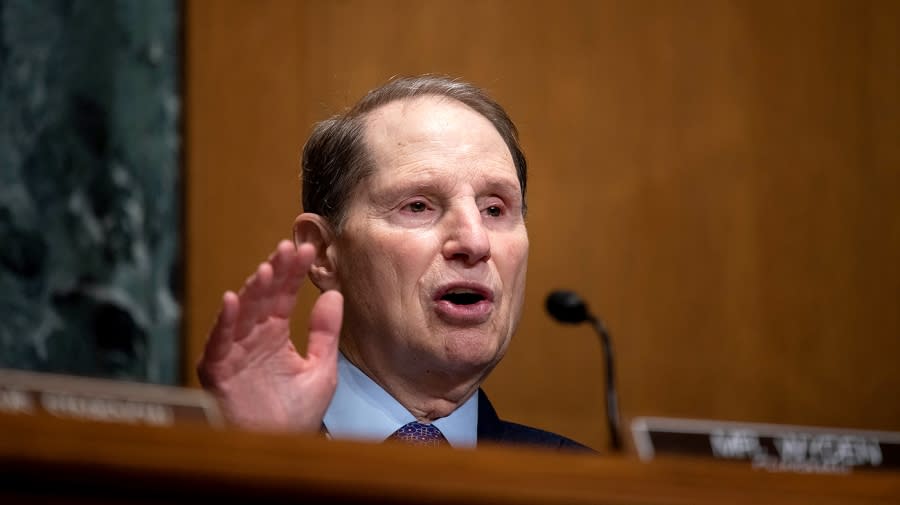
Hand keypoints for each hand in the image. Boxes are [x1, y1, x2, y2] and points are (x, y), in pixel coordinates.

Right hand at [197, 240, 342, 431]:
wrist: (280, 449)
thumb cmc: (296, 414)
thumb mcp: (321, 368)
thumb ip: (326, 332)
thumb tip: (333, 293)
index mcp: (275, 334)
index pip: (284, 295)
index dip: (293, 272)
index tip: (307, 249)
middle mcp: (253, 338)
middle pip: (263, 298)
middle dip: (275, 273)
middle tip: (288, 249)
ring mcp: (234, 352)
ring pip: (242, 313)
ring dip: (253, 290)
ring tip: (267, 269)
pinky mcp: (218, 370)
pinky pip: (219, 342)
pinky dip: (224, 322)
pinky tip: (232, 299)